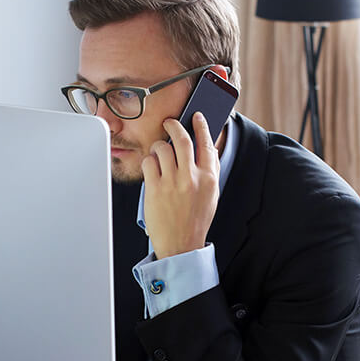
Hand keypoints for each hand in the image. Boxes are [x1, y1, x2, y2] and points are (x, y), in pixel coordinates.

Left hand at [141, 112, 219, 258]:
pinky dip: (149, 161)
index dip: (201, 126)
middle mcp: (191, 178)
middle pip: (182, 139)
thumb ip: (209, 170)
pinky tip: (151, 167)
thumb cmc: (195, 220)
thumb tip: (207, 147)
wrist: (180, 244)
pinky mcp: (155, 188)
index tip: (196, 116)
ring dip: (159, 146)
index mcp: (209, 178)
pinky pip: (149, 162)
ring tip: (158, 152)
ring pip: (163, 148)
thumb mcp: (211, 194)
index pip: (207, 143)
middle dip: (174, 125)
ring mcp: (172, 182)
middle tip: (169, 122)